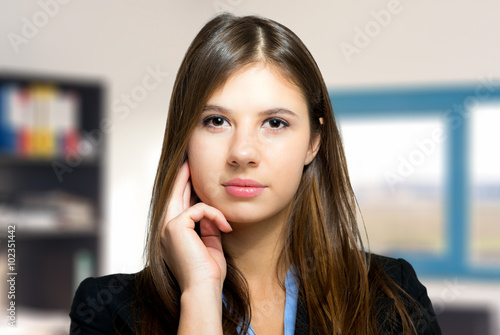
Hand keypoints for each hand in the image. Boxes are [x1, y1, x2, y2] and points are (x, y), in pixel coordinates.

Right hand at [160, 160, 231, 292]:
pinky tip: (225, 227)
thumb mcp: (210, 243)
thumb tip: (209, 210)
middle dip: (184, 176)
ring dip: (207, 199)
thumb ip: (207, 225)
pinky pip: (199, 208)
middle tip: (190, 161)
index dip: (184, 186)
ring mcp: (167, 226)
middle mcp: (165, 228)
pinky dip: (215, 215)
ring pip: (184, 197)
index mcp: (173, 233)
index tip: (193, 174)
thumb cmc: (208, 271)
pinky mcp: (175, 226)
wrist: (204, 288)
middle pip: (175, 194)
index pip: (178, 203)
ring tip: (218, 199)